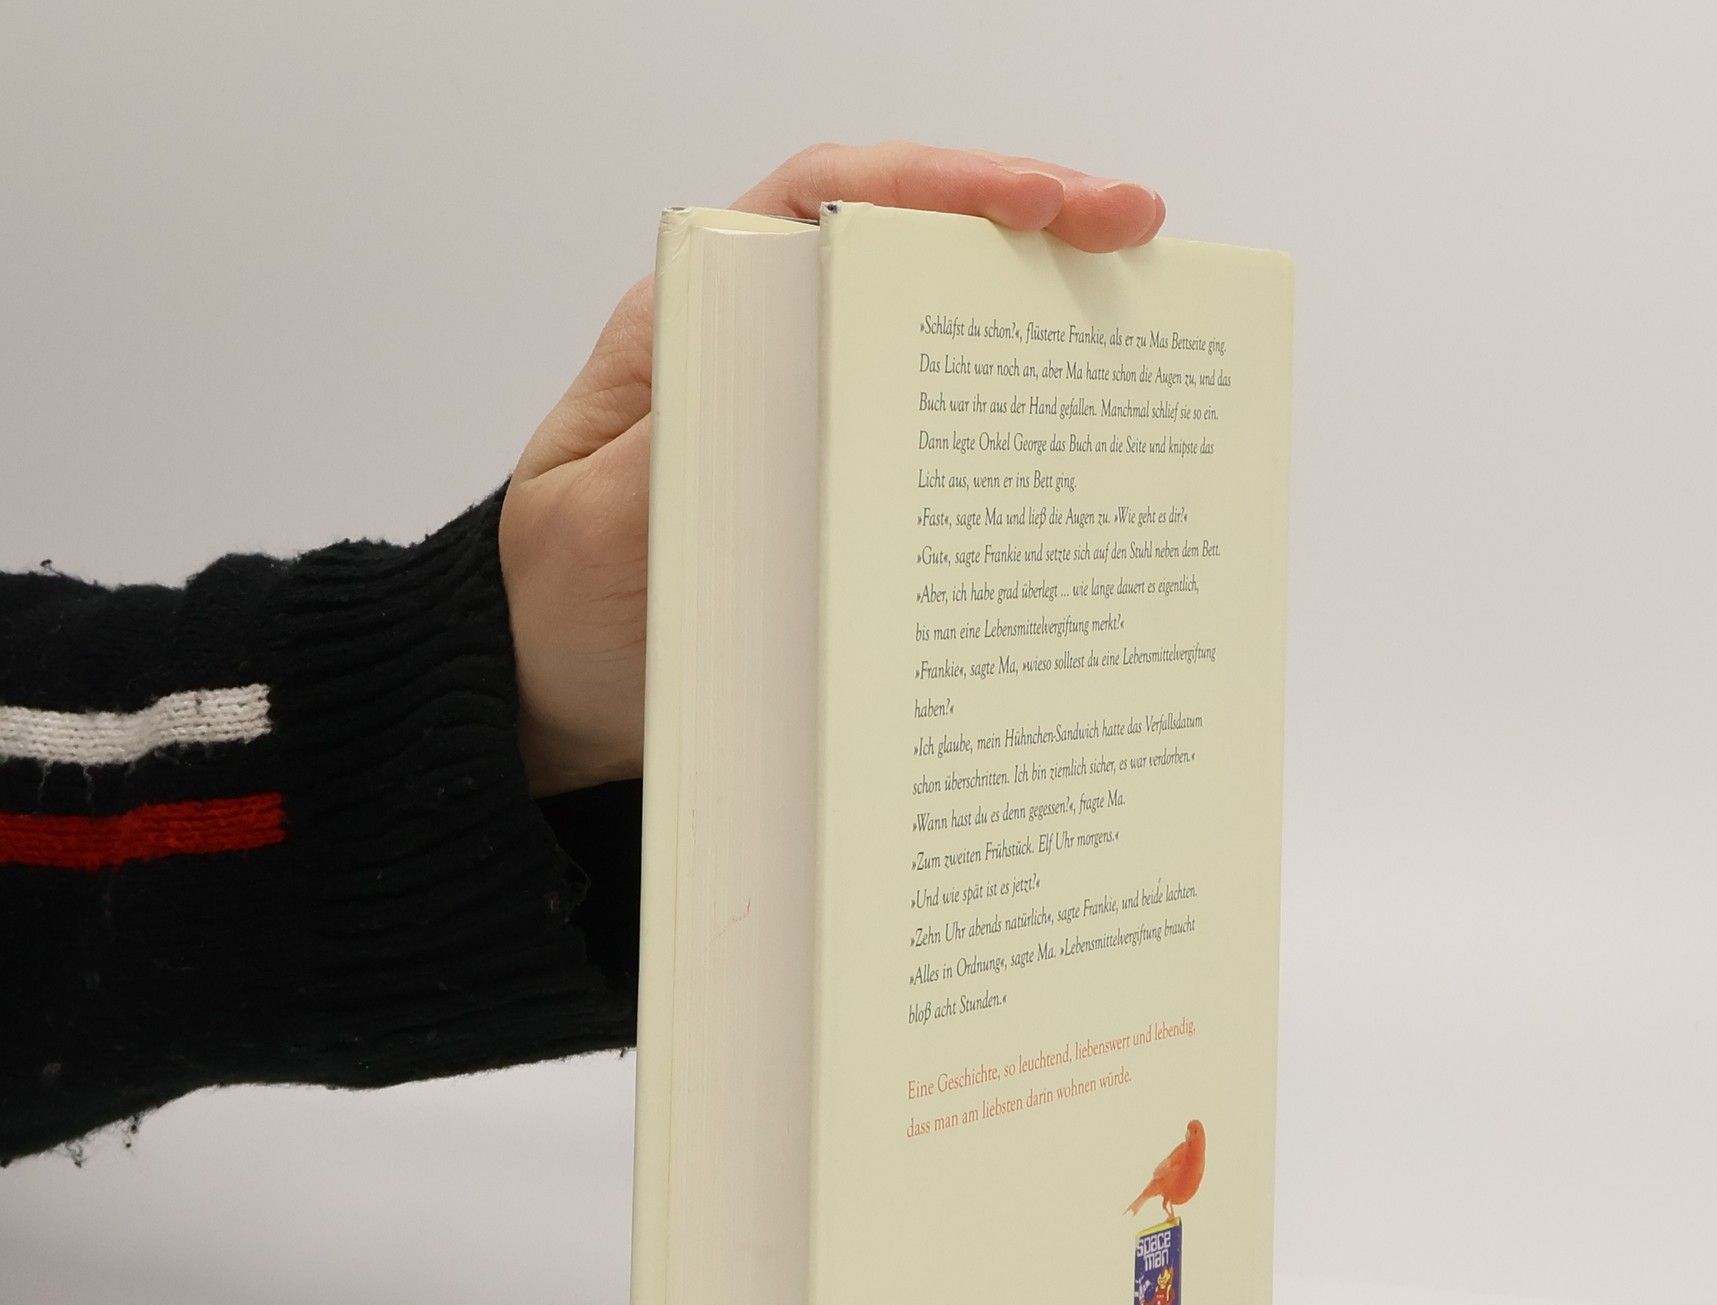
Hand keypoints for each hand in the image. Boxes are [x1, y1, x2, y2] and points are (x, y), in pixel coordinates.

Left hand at [499, 141, 1165, 796]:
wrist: (561, 698)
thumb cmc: (563, 610)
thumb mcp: (594, 534)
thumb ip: (672, 458)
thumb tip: (779, 395)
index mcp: (696, 326)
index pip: (823, 204)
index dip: (934, 186)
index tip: (1037, 201)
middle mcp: (766, 351)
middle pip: (906, 253)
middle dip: (1028, 231)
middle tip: (1136, 232)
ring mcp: (816, 422)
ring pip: (938, 341)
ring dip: (1040, 326)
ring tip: (1146, 326)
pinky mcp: (848, 494)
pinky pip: (939, 446)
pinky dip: (1016, 438)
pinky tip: (1087, 450)